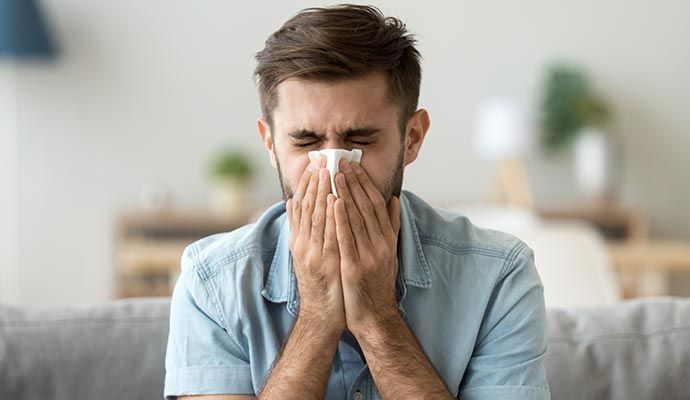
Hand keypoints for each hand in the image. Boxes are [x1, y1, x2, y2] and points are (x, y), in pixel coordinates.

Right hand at [286, 156, 344, 331]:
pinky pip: (329, 236)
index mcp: (299, 240)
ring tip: (327, 171)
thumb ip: (300, 228)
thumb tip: (293, 202)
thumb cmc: (319, 283)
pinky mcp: (326, 264)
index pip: (302, 206)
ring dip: (321, 193)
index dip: (308, 184)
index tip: (315, 164)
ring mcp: (313, 254)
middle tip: (321, 159)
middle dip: (314, 182)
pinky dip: (331, 217)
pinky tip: (335, 200)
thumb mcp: (305, 253)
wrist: (321, 315)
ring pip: (316, 218)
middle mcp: (303, 245)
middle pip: (307, 208)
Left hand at [333, 159, 401, 334]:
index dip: (365, 183)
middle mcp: (381, 244)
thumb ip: (391, 225)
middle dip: (353, 182)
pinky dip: (340, 219)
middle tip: (341, 162)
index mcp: (387, 239)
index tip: (354, 165)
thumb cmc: (378, 283)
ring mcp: (369, 256)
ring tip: (335, 174)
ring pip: (356, 218)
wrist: (375, 316)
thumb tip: (395, 199)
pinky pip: (346, 238)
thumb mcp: (389, 252)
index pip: (376, 204)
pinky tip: (333, 202)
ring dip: (345, 194)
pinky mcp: (355, 268)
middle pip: (366, 206)